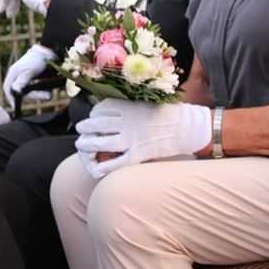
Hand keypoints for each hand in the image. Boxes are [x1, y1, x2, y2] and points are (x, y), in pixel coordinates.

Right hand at [2, 45, 55, 107]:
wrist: (49, 53)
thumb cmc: (38, 60)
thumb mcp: (30, 71)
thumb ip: (22, 81)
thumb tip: (15, 91)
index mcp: (13, 73)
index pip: (8, 88)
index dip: (11, 98)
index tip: (16, 106)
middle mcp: (17, 76)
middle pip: (20, 92)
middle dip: (32, 96)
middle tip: (45, 97)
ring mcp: (24, 78)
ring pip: (28, 92)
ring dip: (38, 95)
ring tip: (48, 95)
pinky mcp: (32, 80)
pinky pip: (33, 90)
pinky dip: (40, 92)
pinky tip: (47, 93)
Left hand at [74, 99, 211, 178]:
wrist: (188, 127)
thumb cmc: (169, 113)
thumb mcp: (146, 101)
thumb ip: (128, 105)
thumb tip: (109, 109)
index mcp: (129, 106)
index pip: (101, 109)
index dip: (93, 114)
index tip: (93, 117)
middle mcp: (127, 122)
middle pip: (96, 125)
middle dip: (85, 128)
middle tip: (81, 131)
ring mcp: (131, 139)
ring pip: (100, 143)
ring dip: (87, 145)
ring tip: (83, 146)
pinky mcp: (137, 156)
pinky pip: (113, 164)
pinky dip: (101, 167)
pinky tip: (95, 167)